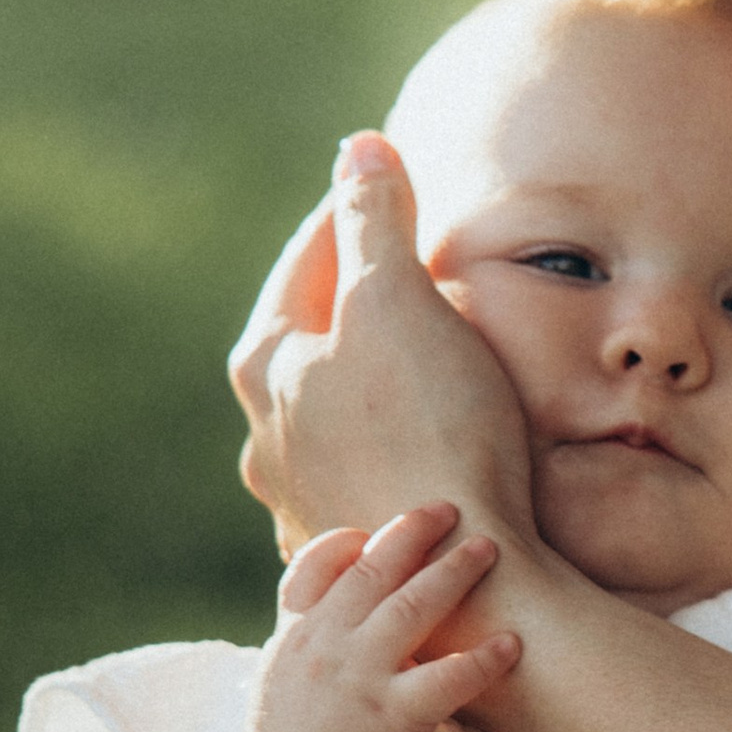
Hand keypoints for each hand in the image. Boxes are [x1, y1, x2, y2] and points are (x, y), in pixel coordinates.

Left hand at [230, 134, 538, 557]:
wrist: (466, 584)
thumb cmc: (433, 430)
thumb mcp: (399, 300)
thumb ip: (373, 219)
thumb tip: (357, 147)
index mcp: (265, 367)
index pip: (308, 258)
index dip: (354, 209)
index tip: (386, 177)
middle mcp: (265, 438)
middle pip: (311, 338)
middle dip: (355, 296)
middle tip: (404, 260)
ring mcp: (302, 501)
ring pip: (332, 412)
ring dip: (369, 376)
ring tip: (421, 355)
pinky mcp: (349, 550)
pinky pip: (364, 470)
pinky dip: (392, 439)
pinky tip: (424, 442)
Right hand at [248, 505, 515, 731]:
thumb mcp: (283, 687)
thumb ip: (312, 644)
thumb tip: (343, 609)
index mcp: (294, 639)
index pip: (313, 569)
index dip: (349, 542)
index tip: (380, 527)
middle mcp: (323, 650)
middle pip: (371, 572)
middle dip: (412, 533)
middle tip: (449, 507)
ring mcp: (357, 682)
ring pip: (410, 609)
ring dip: (453, 573)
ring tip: (487, 549)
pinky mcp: (393, 719)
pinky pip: (447, 678)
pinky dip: (482, 658)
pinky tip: (512, 644)